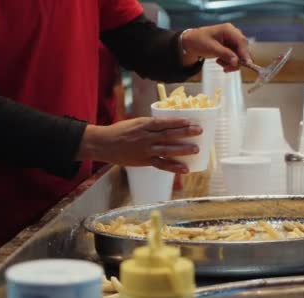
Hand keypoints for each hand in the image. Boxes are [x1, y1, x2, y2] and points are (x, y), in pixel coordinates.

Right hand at [77, 117, 202, 172]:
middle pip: (168, 135)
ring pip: (167, 149)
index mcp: (143, 124)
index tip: (190, 121)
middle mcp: (145, 137)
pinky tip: (185, 169)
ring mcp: (145, 150)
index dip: (178, 122)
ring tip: (196, 149)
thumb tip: (169, 126)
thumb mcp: (135, 123)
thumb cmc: (120, 132)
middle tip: (199, 131)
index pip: (163, 123)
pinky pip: (161, 164)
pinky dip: (173, 167)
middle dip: (185, 133)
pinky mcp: (144, 161)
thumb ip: (151, 126)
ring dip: (182, 150)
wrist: (103, 144)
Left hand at [182, 23, 250, 71]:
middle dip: (237, 60)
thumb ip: (225, 54)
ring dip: (231, 62)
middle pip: (242, 49)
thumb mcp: (211, 48)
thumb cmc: (199, 41)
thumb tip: (236, 62)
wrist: (190, 43)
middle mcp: (232, 34)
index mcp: (228, 30)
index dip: (245, 53)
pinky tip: (220, 61)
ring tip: (220, 64)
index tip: (247, 64)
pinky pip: (234, 57)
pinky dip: (228, 62)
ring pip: (239, 55)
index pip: (241, 41)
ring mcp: (231, 41)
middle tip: (228, 69)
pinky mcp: (229, 48)